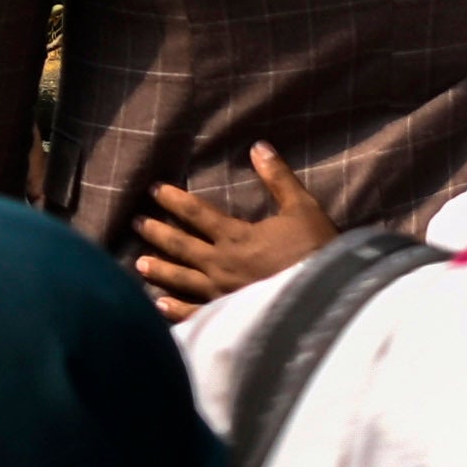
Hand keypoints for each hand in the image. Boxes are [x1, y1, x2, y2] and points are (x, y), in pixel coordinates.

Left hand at [134, 142, 336, 313]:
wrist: (331, 302)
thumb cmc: (318, 253)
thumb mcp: (303, 209)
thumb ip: (278, 178)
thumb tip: (259, 146)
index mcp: (236, 236)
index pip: (196, 213)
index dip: (174, 200)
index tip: (154, 190)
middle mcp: (222, 265)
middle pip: (181, 245)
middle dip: (157, 232)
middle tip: (135, 223)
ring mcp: (223, 295)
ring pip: (182, 280)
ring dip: (160, 270)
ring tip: (138, 264)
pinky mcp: (230, 319)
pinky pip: (197, 314)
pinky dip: (177, 311)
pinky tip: (161, 307)